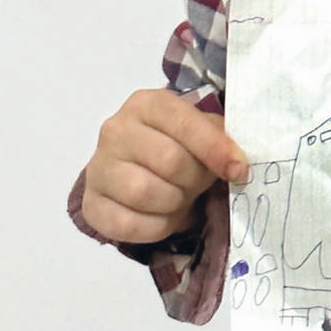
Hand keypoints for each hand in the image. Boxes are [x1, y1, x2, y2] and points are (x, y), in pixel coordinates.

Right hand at [81, 88, 246, 244]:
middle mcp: (115, 130)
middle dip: (195, 179)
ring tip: (180, 197)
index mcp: (146, 104)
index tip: (238, 169)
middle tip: (200, 184)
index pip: (185, 123)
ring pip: (146, 193)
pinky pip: (128, 224)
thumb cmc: (176, 145)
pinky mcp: (91, 204)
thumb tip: (237, 162)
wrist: (136, 169)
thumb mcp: (200, 130)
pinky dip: (156, 227)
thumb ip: (219, 137)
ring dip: (175, 203)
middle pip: (169, 161)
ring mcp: (98, 167)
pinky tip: (164, 216)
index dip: (216, 149)